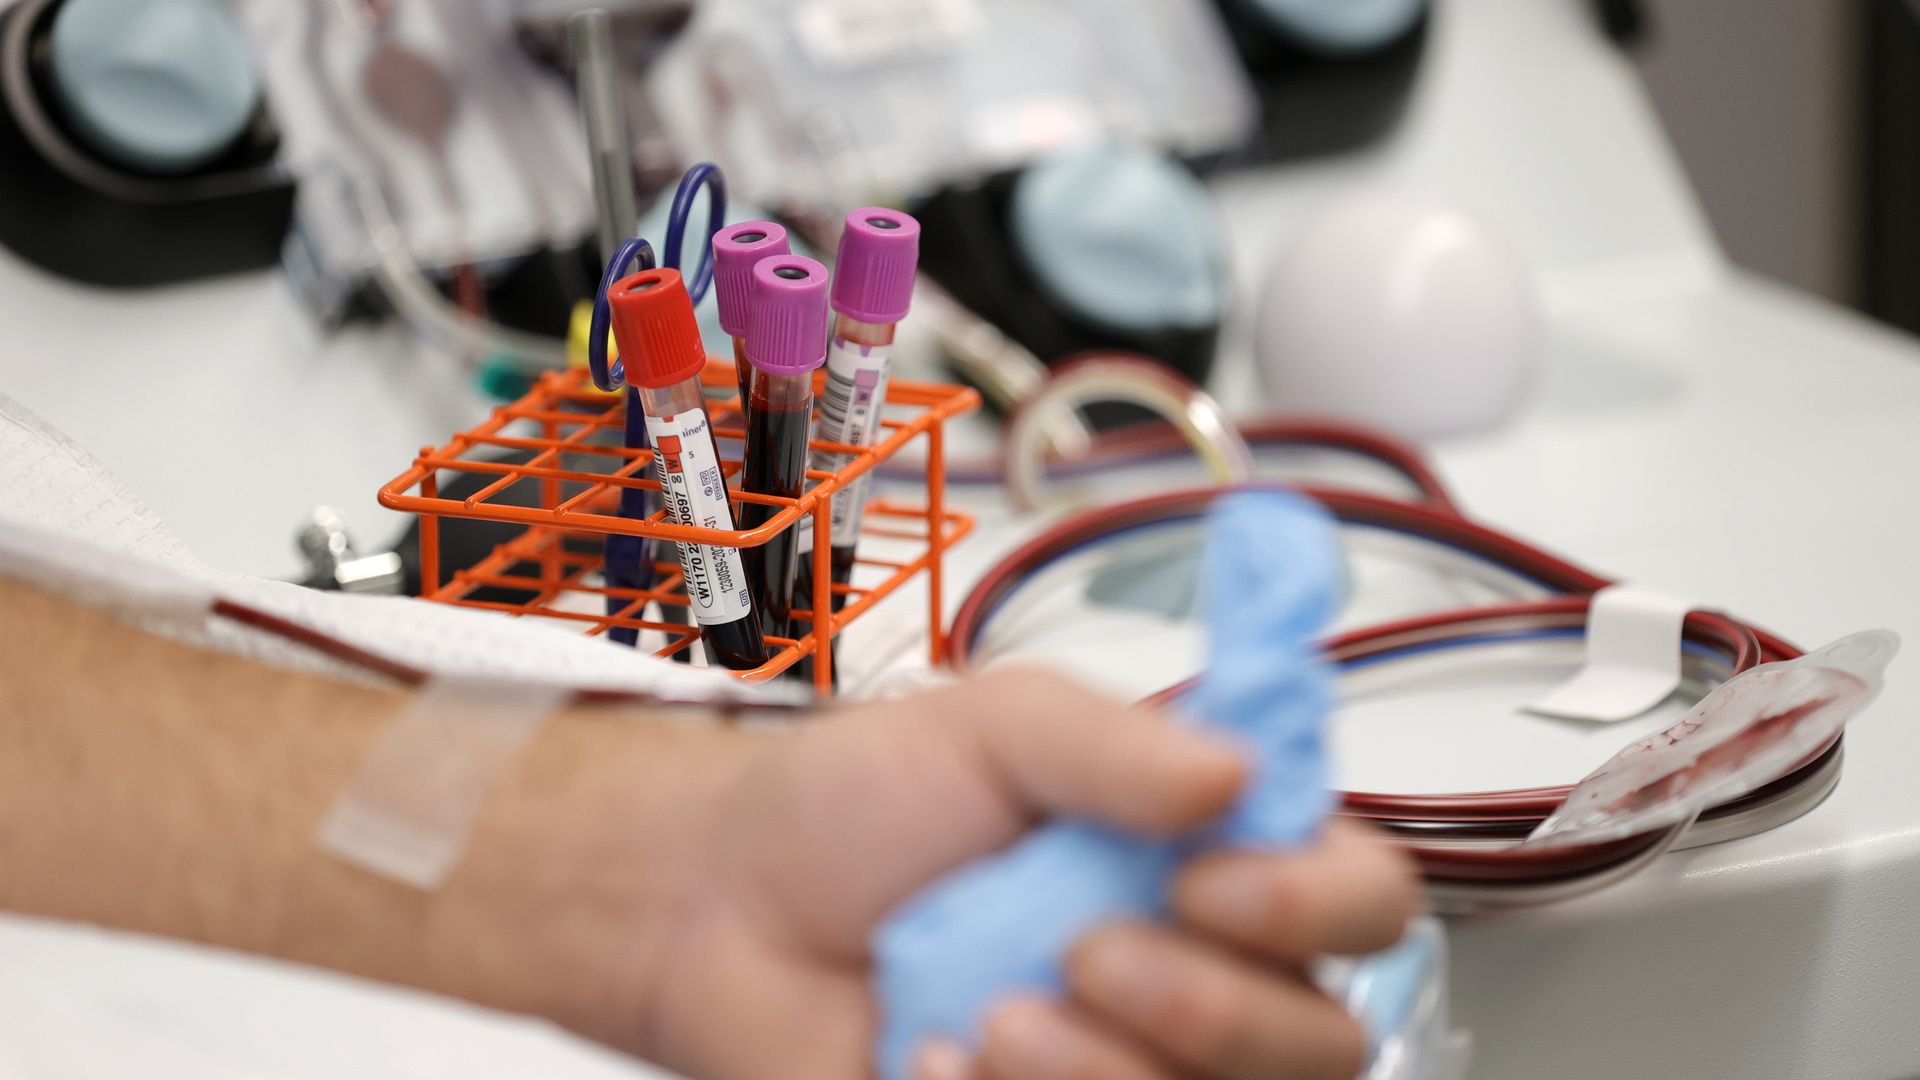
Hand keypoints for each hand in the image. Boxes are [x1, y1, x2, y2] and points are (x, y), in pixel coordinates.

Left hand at [452, 671, 1420, 1079]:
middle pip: (1319, 1043)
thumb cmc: (851, 806)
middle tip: (1085, 951)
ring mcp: (1123, 1067)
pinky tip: (936, 1062)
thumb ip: (1116, 743)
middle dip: (1210, 1010)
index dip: (1318, 904)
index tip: (1210, 880)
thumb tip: (1240, 772)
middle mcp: (1187, 973)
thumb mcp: (987, 726)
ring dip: (1105, 1074)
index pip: (1357, 899)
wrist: (717, 909)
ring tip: (992, 1016)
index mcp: (1200, 857)